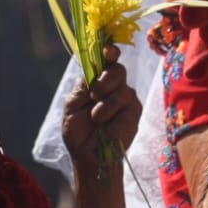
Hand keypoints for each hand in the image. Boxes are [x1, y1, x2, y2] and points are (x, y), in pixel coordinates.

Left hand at [62, 44, 141, 172]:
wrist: (87, 156)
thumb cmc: (78, 131)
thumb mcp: (72, 107)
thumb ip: (82, 87)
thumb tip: (92, 67)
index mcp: (96, 81)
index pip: (106, 60)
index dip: (109, 51)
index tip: (108, 51)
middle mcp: (113, 87)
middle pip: (118, 70)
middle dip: (105, 82)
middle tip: (94, 97)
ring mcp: (126, 100)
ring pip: (123, 92)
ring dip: (106, 107)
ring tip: (96, 120)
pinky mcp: (135, 116)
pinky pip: (129, 112)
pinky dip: (115, 123)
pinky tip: (107, 132)